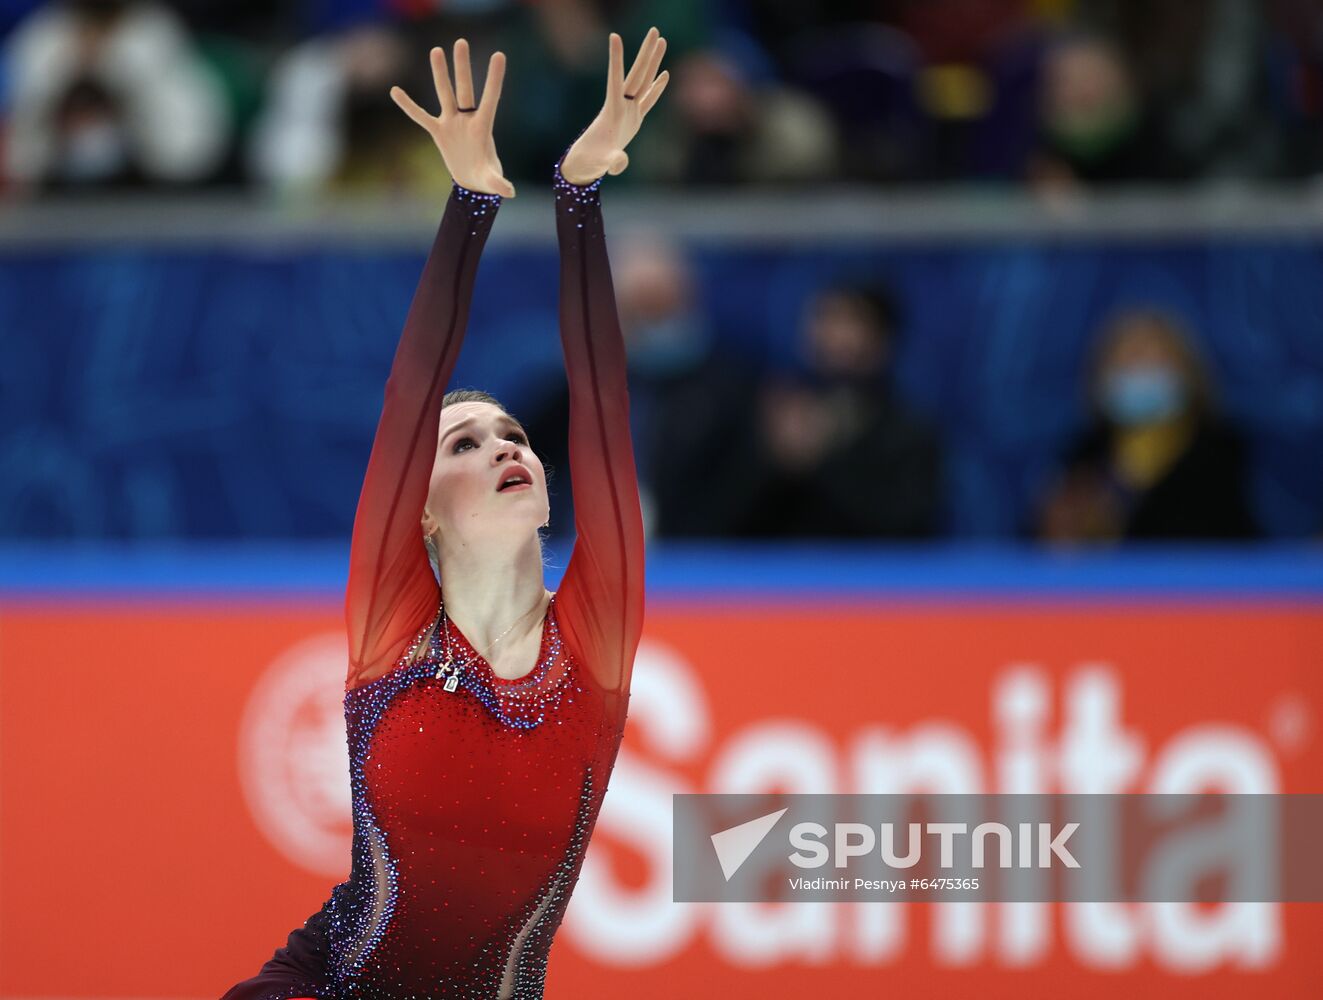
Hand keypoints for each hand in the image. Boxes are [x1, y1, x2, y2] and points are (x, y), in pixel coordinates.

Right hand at [389, 38, 514, 197]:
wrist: (472, 182)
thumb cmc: (485, 178)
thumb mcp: (491, 180)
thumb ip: (498, 183)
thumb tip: (509, 192)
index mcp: (483, 127)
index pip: (490, 98)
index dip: (494, 78)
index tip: (499, 55)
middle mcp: (467, 120)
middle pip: (464, 89)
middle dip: (462, 67)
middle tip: (460, 42)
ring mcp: (452, 123)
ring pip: (445, 94)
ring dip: (440, 73)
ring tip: (436, 50)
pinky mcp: (438, 131)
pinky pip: (420, 116)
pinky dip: (408, 106)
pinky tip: (395, 90)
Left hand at [561, 26, 669, 184]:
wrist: (590, 162)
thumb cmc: (593, 160)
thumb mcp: (603, 161)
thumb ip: (614, 161)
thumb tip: (619, 165)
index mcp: (612, 110)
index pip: (615, 79)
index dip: (615, 59)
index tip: (614, 36)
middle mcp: (622, 105)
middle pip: (637, 74)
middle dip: (646, 53)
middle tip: (655, 31)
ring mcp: (630, 110)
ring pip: (644, 81)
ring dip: (653, 62)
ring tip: (661, 41)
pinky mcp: (635, 119)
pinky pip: (648, 100)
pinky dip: (657, 88)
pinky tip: (665, 74)